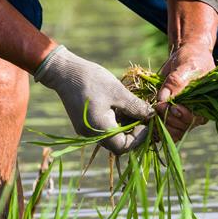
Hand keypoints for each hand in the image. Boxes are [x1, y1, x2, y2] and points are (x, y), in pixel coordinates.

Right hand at [35, 46, 153, 154]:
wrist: (65, 71)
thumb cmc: (92, 80)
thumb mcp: (118, 92)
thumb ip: (136, 107)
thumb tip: (152, 115)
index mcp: (100, 130)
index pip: (124, 147)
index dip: (139, 137)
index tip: (146, 122)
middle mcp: (91, 135)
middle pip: (118, 144)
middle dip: (133, 131)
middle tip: (142, 114)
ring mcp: (86, 131)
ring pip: (111, 136)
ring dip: (124, 125)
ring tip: (131, 107)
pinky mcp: (84, 124)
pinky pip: (104, 129)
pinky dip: (115, 121)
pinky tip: (120, 106)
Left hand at [157, 0, 217, 140]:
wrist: (186, 56)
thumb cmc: (191, 59)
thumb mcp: (186, 66)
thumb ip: (176, 82)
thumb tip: (163, 98)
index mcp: (204, 105)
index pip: (191, 119)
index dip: (177, 116)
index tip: (164, 106)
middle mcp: (195, 114)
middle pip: (180, 128)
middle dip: (166, 119)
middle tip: (156, 106)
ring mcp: (183, 116)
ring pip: (171, 131)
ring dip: (159, 125)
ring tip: (151, 112)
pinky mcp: (171, 114)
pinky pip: (165, 127)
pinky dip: (156, 126)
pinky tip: (148, 120)